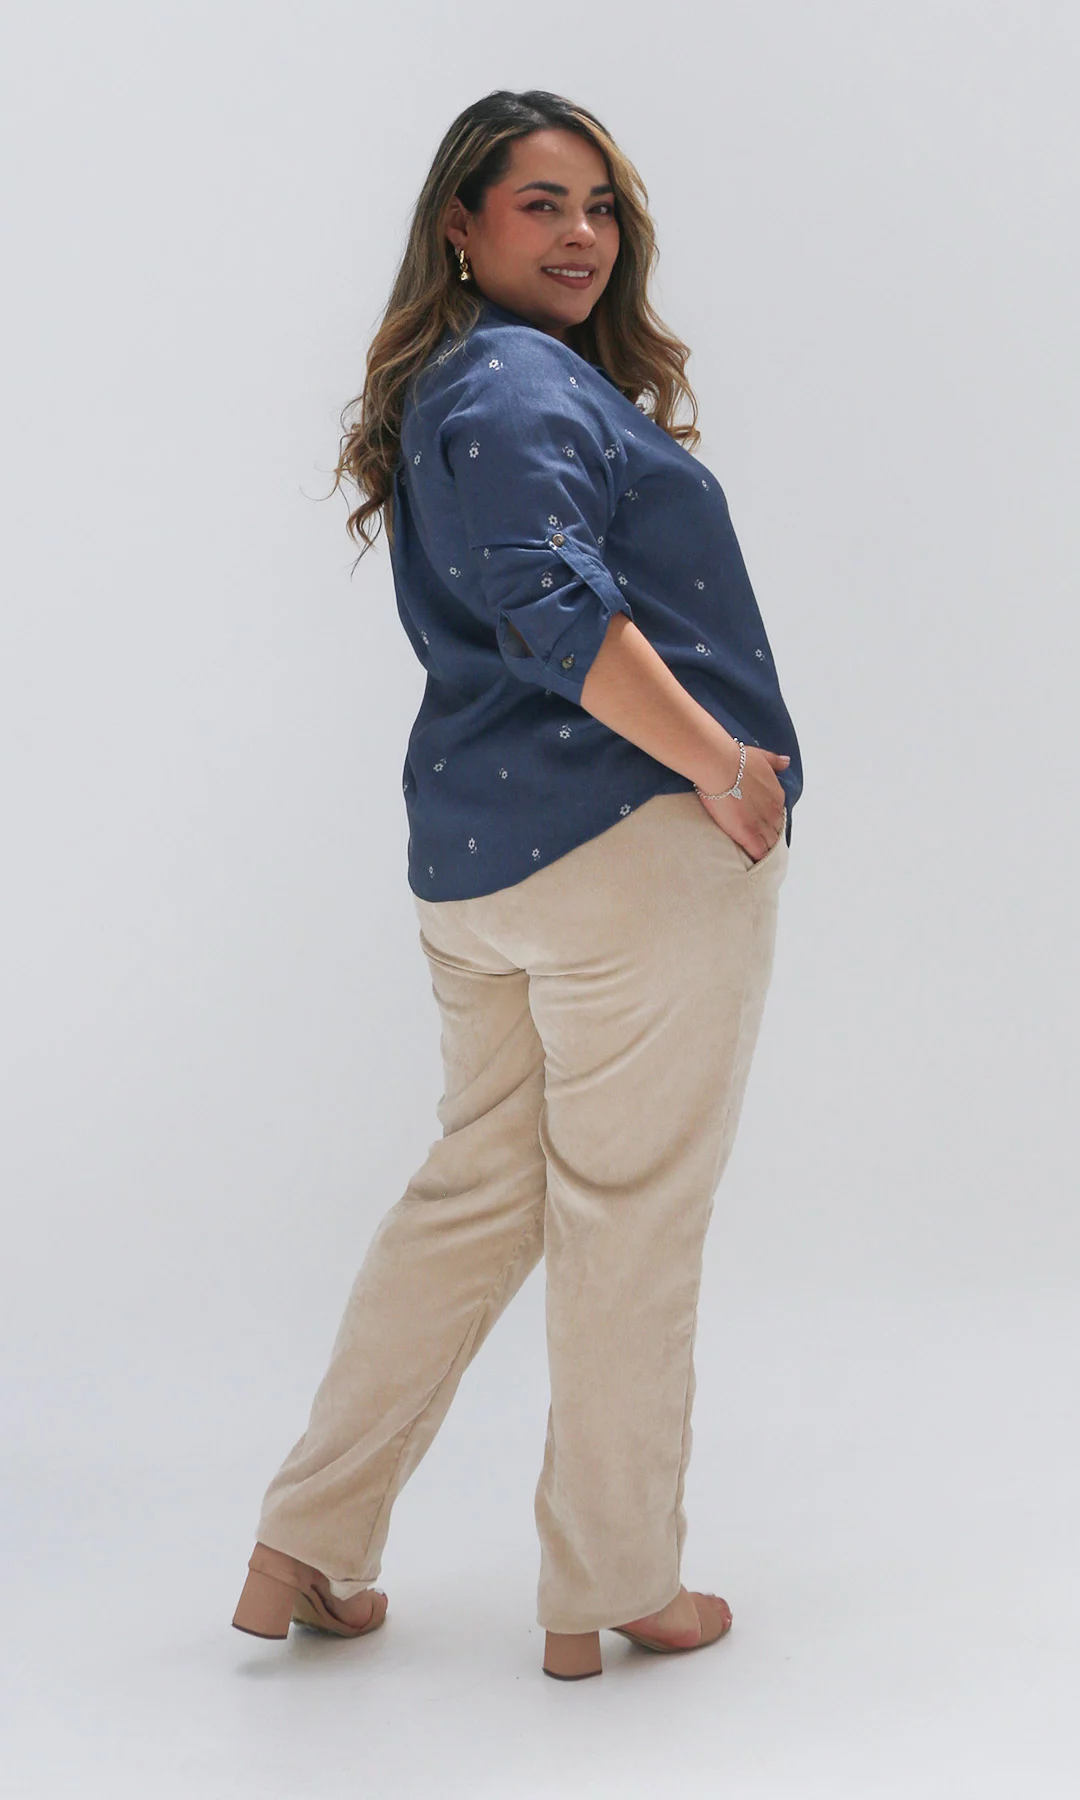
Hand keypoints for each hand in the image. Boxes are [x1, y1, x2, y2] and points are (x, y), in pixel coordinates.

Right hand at [694, 744, 789, 862]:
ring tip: (758, 859)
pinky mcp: (748, 835)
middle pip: (776, 832)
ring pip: (770, 845)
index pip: (778, 816)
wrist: (721, 767)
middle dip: (769, 838)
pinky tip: (754, 865)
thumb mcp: (762, 757)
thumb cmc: (737, 760)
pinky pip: (759, 853)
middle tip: (759, 844)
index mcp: (777, 796)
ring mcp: (762, 825)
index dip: (770, 822)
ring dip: (765, 851)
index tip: (762, 826)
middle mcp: (773, 812)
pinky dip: (758, 859)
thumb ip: (775, 762)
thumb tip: (785, 762)